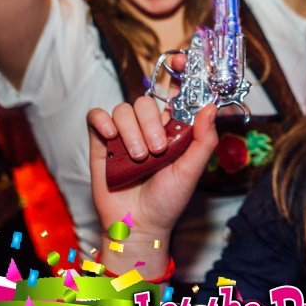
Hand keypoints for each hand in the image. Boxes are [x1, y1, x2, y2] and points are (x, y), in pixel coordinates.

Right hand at [87, 95, 219, 238]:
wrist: (138, 225)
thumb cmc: (167, 200)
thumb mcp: (191, 171)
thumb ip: (203, 140)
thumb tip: (210, 107)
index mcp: (170, 130)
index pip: (170, 98)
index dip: (173, 86)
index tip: (177, 80)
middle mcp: (146, 128)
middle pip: (144, 103)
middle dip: (150, 123)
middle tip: (156, 150)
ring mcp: (122, 134)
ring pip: (122, 109)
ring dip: (130, 130)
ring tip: (138, 157)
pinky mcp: (101, 143)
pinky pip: (95, 116)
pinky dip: (102, 120)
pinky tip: (110, 136)